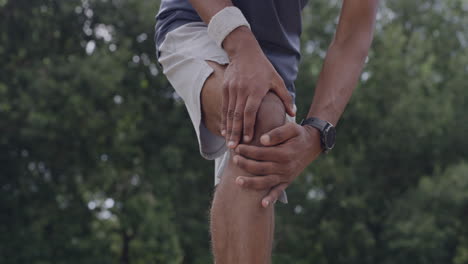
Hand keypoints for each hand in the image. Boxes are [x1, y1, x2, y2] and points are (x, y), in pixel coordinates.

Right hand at [221, 27, 295, 148]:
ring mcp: (232, 89)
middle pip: (236, 116)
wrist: (244, 52)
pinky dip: (224, 120)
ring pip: (228, 113)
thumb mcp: (277, 80)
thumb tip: (293, 113)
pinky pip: (224, 107)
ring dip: (228, 129)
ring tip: (229, 143)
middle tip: (234, 147)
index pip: (249, 112)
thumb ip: (285, 97)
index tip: (248, 139)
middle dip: (235, 133)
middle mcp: (242, 91)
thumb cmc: (263, 67)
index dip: (248, 126)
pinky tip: (225, 131)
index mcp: (255, 90)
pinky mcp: (225, 88)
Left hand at [233, 122, 322, 206]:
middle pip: (261, 168)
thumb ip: (277, 133)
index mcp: (284, 153)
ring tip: (237, 181)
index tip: (238, 147)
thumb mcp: (292, 128)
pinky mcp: (287, 181)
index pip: (262, 153)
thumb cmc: (298, 134)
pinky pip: (278, 191)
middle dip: (246, 164)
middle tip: (234, 159)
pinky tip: (263, 204)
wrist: (312, 145)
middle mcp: (285, 167)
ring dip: (251, 183)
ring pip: (266, 182)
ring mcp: (286, 176)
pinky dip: (271, 198)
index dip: (248, 151)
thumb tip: (262, 139)